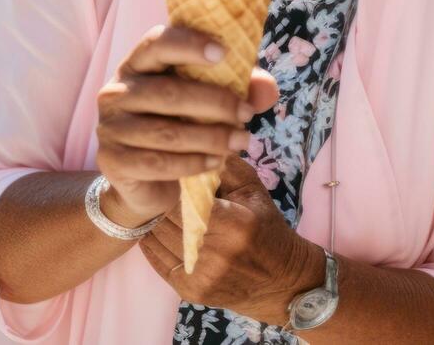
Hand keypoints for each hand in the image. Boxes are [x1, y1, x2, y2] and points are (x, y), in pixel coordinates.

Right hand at [95, 24, 277, 226]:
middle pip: (168, 92)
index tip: (223, 52)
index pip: (158, 43)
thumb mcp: (211, 100)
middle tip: (247, 114)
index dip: (189, 44)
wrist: (146, 177)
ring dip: (211, 137)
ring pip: (166, 132)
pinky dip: (193, 163)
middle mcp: (117, 90)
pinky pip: (158, 163)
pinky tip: (216, 162)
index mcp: (139, 63)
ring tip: (241, 141)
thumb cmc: (182, 122)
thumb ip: (241, 88)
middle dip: (216, 103)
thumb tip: (268, 88)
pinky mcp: (111, 160)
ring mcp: (110, 126)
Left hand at [138, 155, 324, 324]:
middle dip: (163, 201)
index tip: (171, 173)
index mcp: (234, 222)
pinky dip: (152, 243)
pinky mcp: (191, 292)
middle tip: (157, 187)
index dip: (175, 185)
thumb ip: (227, 167)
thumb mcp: (254, 191)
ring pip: (160, 238)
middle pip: (170, 218)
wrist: (280, 279)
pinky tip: (155, 229)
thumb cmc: (266, 227)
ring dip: (156, 221)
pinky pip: (158, 261)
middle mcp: (217, 252)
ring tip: (156, 207)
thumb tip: (199, 141)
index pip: (187, 198)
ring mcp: (202, 275)